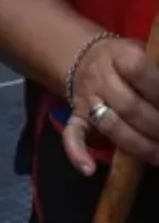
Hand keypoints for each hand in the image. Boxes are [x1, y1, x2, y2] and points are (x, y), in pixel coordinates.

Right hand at [64, 36, 158, 175]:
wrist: (83, 59)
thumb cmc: (125, 59)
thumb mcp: (144, 52)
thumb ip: (156, 69)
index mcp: (121, 57)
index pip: (140, 72)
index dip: (158, 91)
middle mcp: (102, 80)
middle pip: (129, 106)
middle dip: (155, 125)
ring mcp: (87, 101)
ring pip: (110, 125)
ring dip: (136, 144)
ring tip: (158, 157)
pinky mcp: (76, 117)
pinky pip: (72, 135)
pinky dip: (77, 153)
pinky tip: (88, 170)